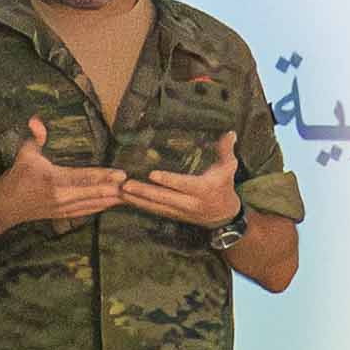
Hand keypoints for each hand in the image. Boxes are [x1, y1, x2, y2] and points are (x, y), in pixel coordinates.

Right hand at [0, 125, 127, 231]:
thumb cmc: (16, 177)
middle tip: (135, 187)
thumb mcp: (25, 154)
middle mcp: (62, 197)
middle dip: (115, 190)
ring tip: (130, 196)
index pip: (85, 177)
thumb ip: (35, 137)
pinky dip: (100, 208)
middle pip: (94, 193)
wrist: (4, 206)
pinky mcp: (63, 215)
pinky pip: (86, 212)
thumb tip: (37, 119)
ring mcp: (64, 208)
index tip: (122, 174)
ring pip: (93, 205)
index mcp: (55, 181)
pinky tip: (111, 204)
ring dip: (111, 201)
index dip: (104, 176)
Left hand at [119, 130, 243, 227]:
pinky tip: (125, 199)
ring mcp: (179, 211)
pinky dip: (139, 205)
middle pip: (163, 198)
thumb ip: (226, 150)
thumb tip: (230, 132)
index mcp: (202, 189)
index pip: (183, 185)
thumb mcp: (229, 168)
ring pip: (154, 206)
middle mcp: (189, 203)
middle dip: (143, 192)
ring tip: (119, 191)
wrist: (223, 217)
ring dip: (136, 200)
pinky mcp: (171, 215)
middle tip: (125, 185)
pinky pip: (153, 210)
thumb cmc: (224, 187)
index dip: (168, 180)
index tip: (152, 175)